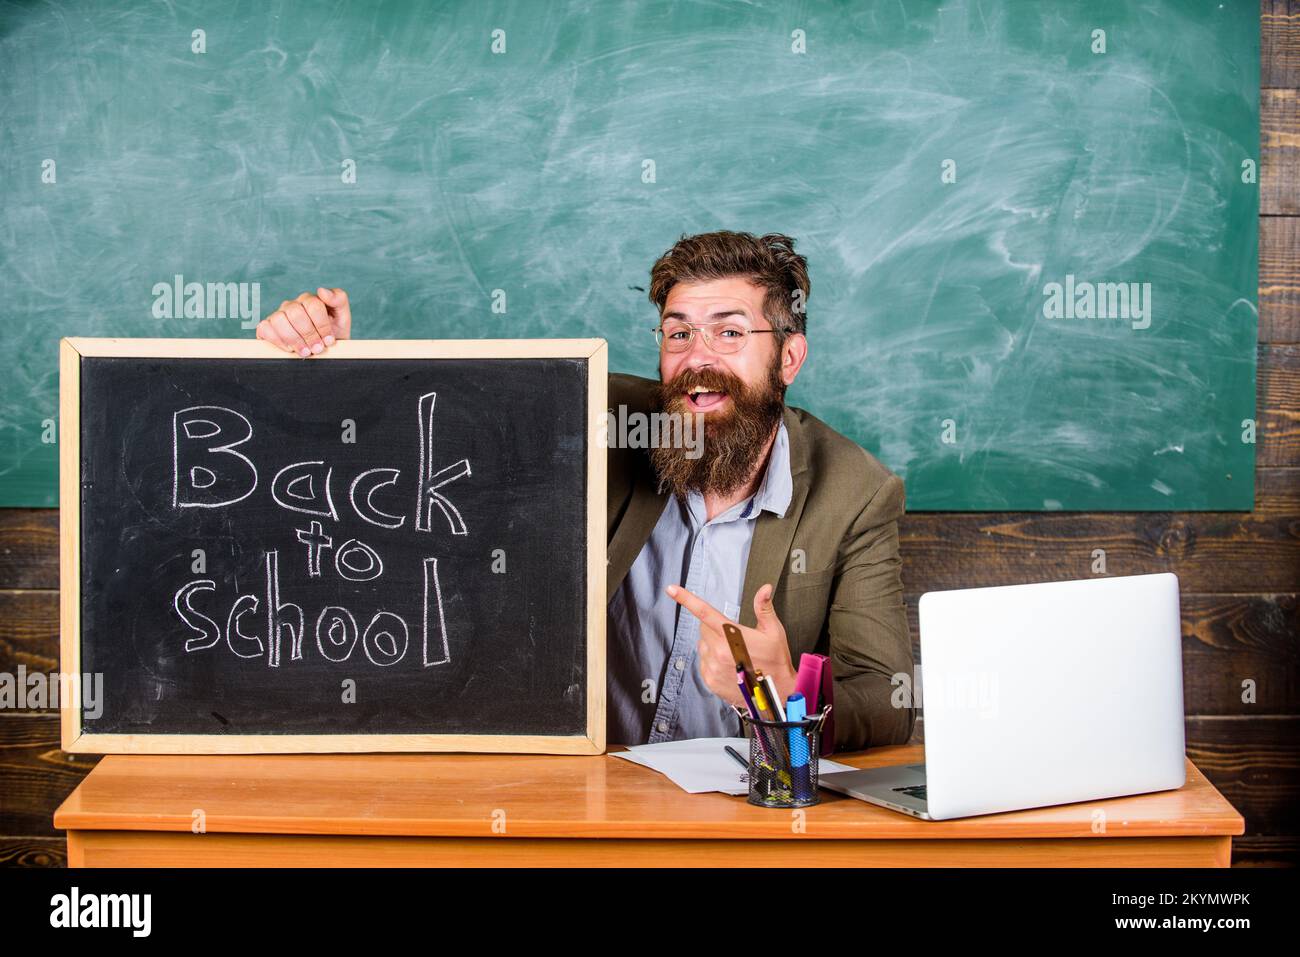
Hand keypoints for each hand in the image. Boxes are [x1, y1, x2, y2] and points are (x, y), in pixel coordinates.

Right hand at [256, 287, 352, 355]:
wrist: (324, 353)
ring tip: (306, 352)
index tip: (329, 340)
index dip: (321, 325)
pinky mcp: (267, 327)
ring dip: (294, 339)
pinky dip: (278, 341)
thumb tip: (322, 290)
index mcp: (310, 300)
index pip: (313, 305)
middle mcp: (292, 305)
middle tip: (317, 349)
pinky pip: (265, 328)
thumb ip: (339, 299)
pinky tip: (290, 349)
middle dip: (309, 334)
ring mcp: (278, 315)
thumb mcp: (342, 318)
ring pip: (280, 320)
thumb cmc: (333, 335)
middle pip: (296, 313)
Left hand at [666, 582, 796, 709]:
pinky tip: (729, 665)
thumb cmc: (775, 661)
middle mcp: (718, 651)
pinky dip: (712, 660)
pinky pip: (703, 662)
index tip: (671, 590)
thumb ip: (764, 608)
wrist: (777, 693)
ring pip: (702, 645)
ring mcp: (712, 667)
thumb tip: (764, 588)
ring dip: (713, 644)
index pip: (704, 612)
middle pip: (703, 628)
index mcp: (731, 635)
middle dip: (715, 628)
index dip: (686, 599)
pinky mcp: (710, 680)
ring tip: (733, 653)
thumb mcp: (773, 631)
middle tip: (734, 636)